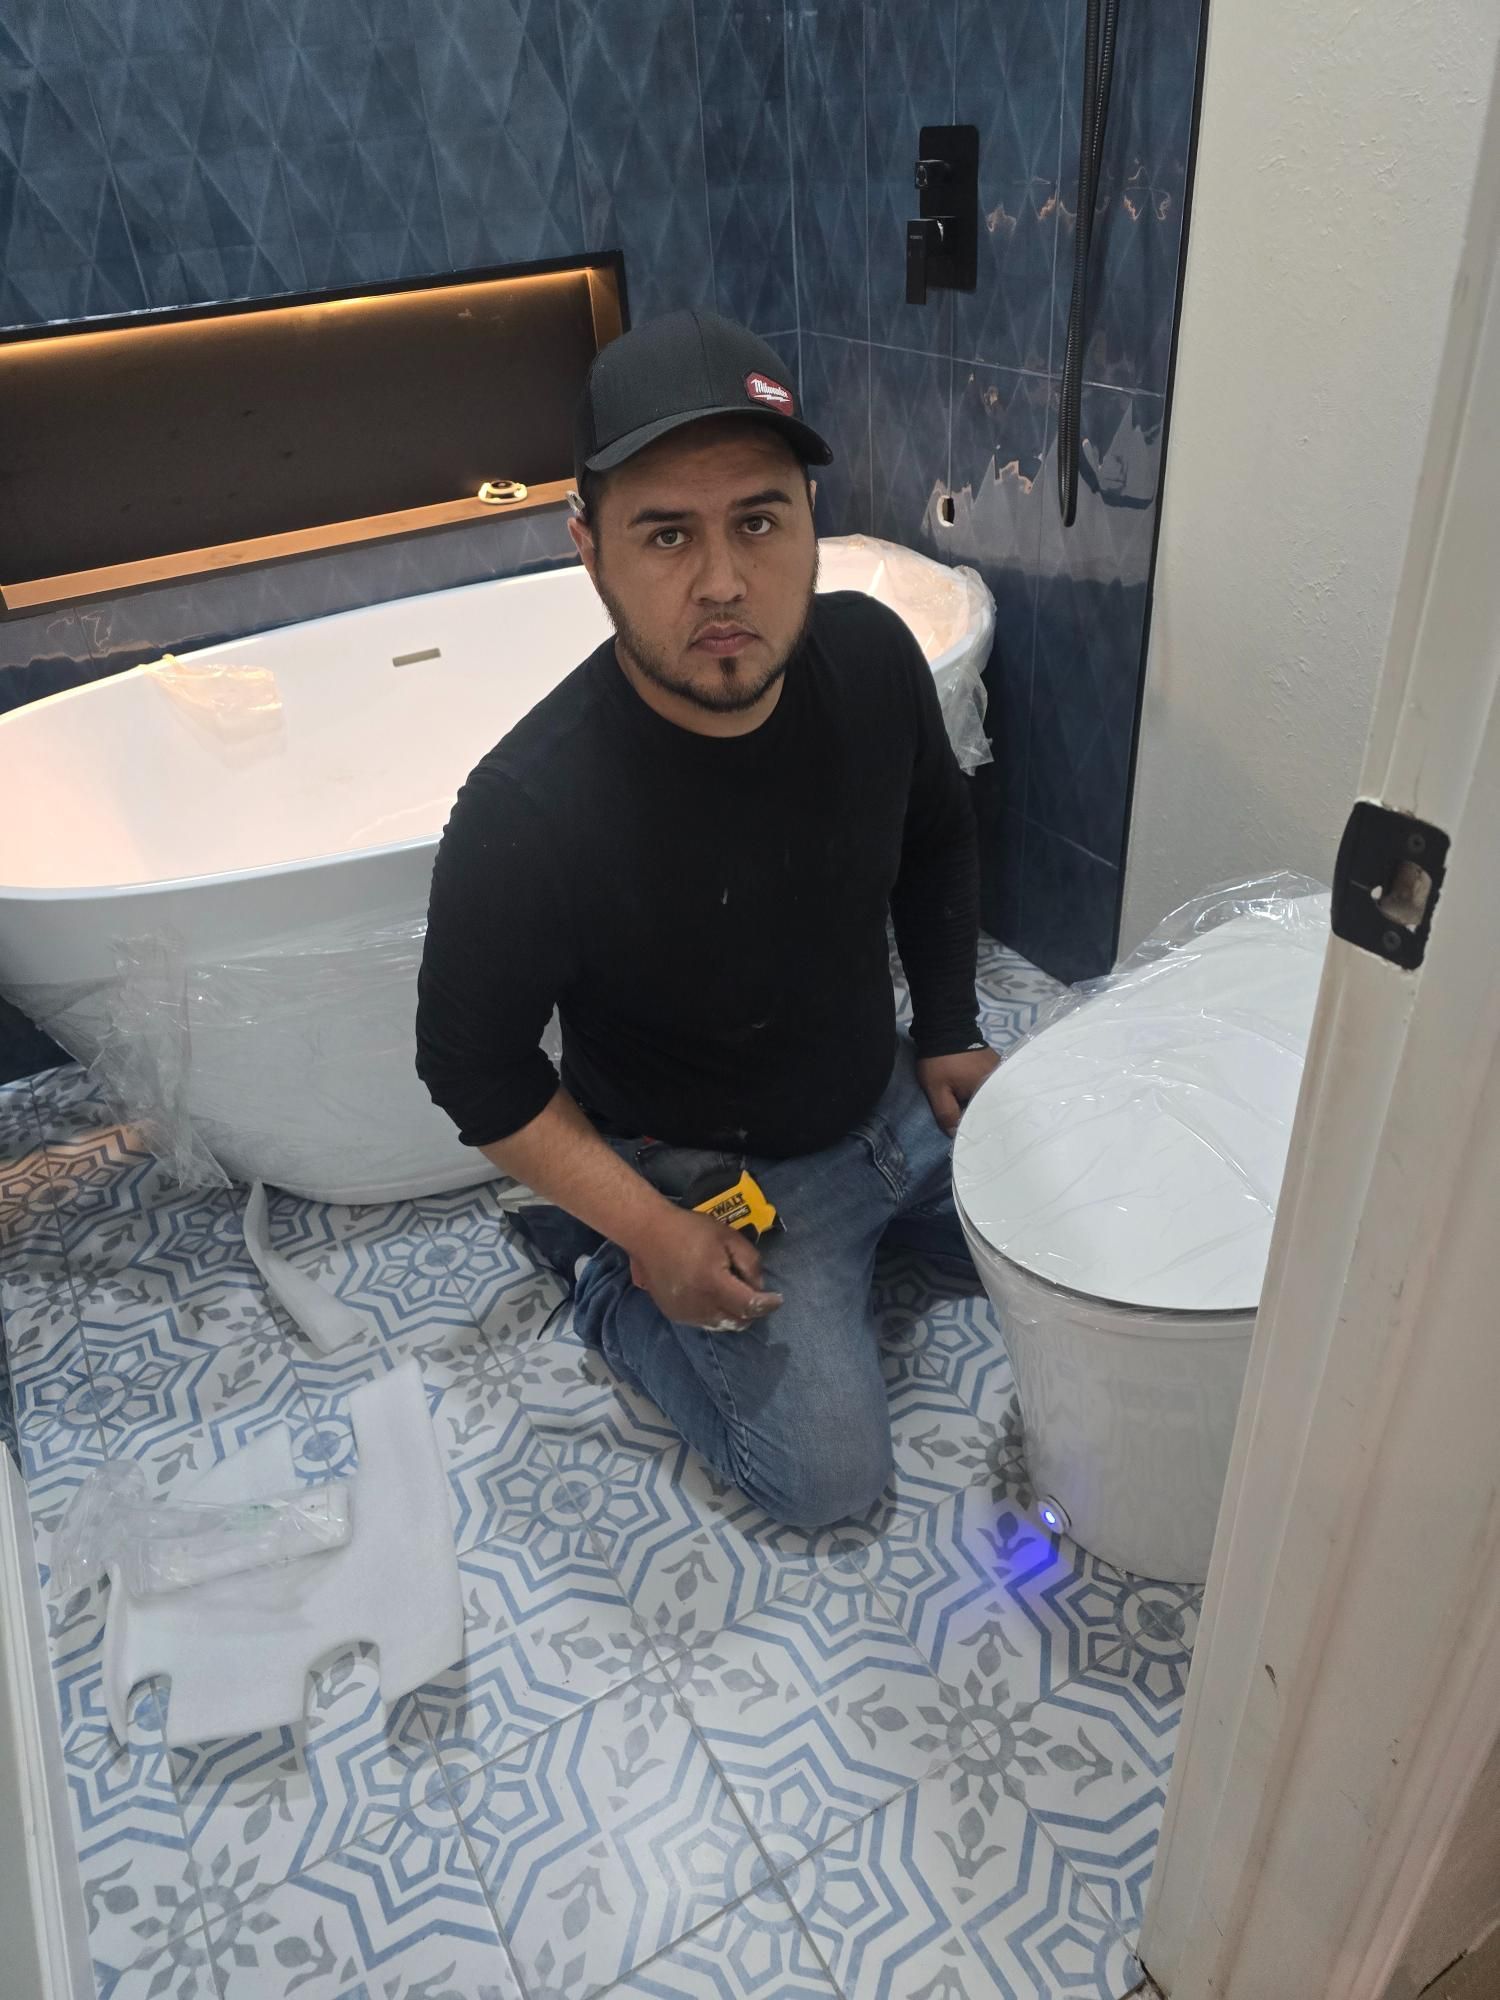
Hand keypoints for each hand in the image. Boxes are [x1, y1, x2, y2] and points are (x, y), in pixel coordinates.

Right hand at [626, 1206, 783, 1331]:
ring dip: (734, 1314)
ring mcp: (685, 1313)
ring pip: (721, 1325)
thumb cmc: (691, 1230)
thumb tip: (758, 1285)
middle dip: (753, 1312)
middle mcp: (699, 1305)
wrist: (649, 1233)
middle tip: (758, 1296)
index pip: (748, 1305)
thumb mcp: (728, 1236)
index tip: (778, 1299)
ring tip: (738, 1297)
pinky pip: (704, 1322)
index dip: (767, 1304)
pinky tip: (717, 1298)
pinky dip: (716, 1314)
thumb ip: (750, 1261)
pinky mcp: (675, 1315)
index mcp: (712, 1284)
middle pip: (737, 1321)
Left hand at [918, 1046, 1000, 1138]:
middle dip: (980, 1116)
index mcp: (987, 1090)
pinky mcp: (997, 1063)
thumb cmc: (940, 1061)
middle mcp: (999, 1082)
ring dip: (985, 1103)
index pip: (983, 1118)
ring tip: (974, 1113)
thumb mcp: (936, 1089)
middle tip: (968, 1125)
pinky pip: (994, 1084)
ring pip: (993, 1095)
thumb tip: (955, 1134)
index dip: (973, 1127)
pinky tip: (979, 1097)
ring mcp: (1000, 1071)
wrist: (945, 1027)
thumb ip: (946, 1113)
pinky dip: (987, 1091)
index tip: (964, 1133)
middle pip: (991, 1107)